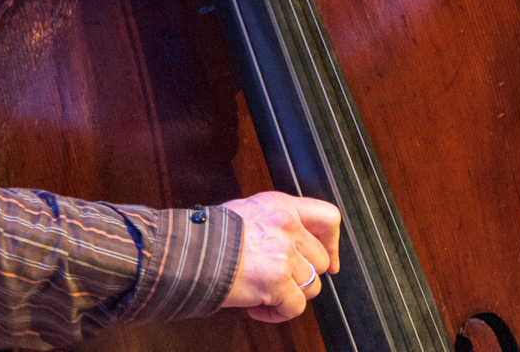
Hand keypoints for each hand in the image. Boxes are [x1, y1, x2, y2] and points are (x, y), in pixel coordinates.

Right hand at [220, 191, 340, 323]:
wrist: (187, 252)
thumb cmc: (208, 235)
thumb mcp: (247, 213)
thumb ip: (275, 224)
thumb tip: (294, 245)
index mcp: (280, 206)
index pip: (328, 217)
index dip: (332, 244)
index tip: (329, 262)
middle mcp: (287, 225)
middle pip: (320, 261)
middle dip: (301, 277)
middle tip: (279, 282)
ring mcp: (284, 253)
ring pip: (311, 286)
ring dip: (289, 296)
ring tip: (263, 294)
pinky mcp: (278, 280)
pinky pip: (295, 308)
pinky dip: (277, 314)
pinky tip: (257, 307)